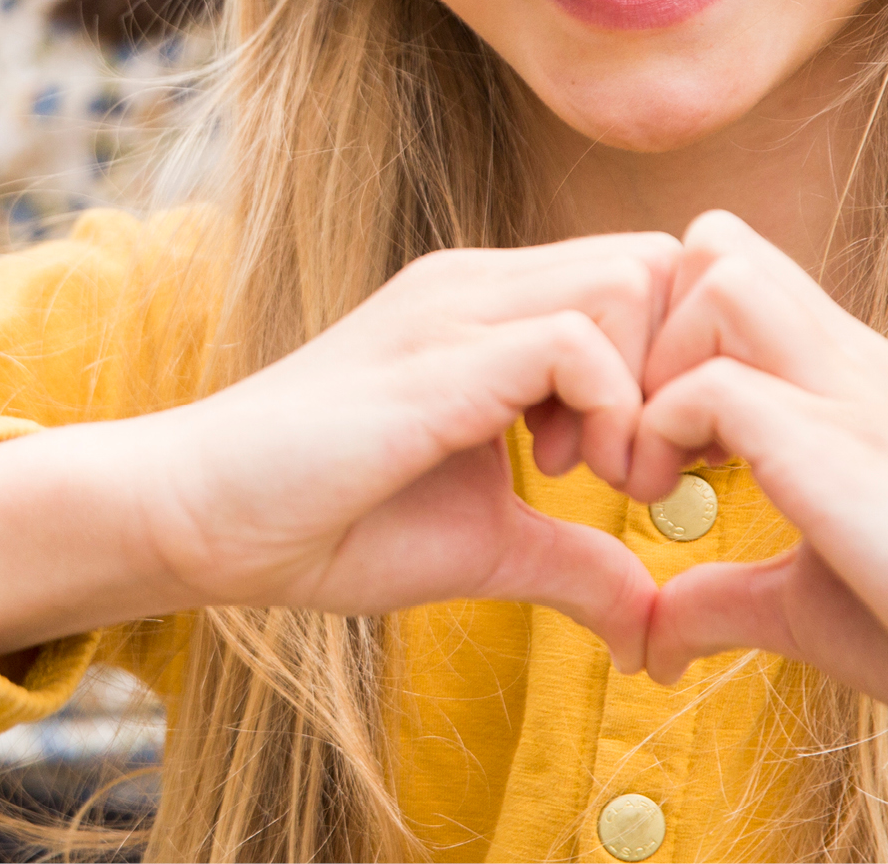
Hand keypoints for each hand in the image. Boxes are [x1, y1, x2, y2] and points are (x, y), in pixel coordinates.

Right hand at [0, 234, 678, 663]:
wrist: (201, 518)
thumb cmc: (326, 522)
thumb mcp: (488, 546)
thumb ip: (577, 561)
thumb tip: (655, 626)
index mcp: (493, 310)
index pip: (646, 276)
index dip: (682, 364)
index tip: (660, 464)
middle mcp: (479, 286)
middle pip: (660, 260)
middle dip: (686, 366)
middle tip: (647, 469)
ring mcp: (453, 310)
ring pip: (630, 278)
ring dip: (650, 387)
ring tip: (606, 476)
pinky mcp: (433, 358)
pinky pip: (574, 339)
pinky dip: (608, 409)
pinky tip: (564, 475)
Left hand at [626, 213, 887, 771]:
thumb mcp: (807, 604)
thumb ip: (723, 598)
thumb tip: (648, 636)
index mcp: (843, 378)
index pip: (728, 269)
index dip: (655, 335)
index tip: (647, 439)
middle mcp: (848, 362)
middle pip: (713, 239)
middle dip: (643, 323)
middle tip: (635, 433)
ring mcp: (852, 393)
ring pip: (716, 273)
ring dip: (654, 363)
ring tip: (655, 468)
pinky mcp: (845, 449)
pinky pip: (714, 383)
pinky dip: (660, 434)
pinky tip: (673, 505)